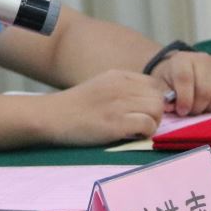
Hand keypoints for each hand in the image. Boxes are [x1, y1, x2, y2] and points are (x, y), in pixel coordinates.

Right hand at [40, 69, 177, 146]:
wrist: (51, 116)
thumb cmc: (75, 107)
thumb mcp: (101, 87)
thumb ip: (123, 89)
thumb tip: (149, 102)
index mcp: (119, 76)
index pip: (154, 84)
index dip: (154, 100)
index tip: (142, 112)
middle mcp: (121, 86)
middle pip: (158, 97)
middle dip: (154, 113)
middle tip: (139, 123)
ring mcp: (118, 104)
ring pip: (157, 110)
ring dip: (151, 123)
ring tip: (134, 129)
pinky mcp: (116, 123)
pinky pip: (148, 125)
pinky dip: (144, 133)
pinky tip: (129, 135)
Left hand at [153, 50, 210, 116]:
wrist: (184, 68)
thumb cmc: (171, 80)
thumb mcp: (161, 87)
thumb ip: (164, 97)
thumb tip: (169, 107)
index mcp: (182, 60)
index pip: (186, 79)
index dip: (184, 99)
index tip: (181, 111)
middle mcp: (203, 58)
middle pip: (205, 91)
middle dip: (198, 107)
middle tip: (192, 111)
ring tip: (202, 106)